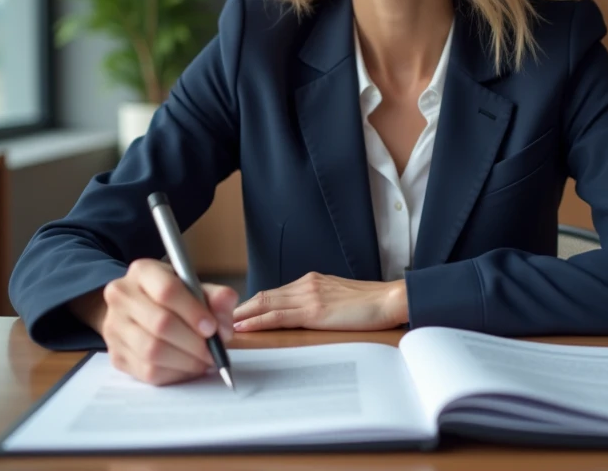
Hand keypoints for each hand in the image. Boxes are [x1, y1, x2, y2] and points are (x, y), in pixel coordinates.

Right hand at [99, 258, 237, 385]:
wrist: (138, 310)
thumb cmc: (172, 298)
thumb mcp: (195, 288)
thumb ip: (216, 298)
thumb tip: (225, 320)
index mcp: (142, 271)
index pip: (167, 291)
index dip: (193, 312)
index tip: (212, 328)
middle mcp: (121, 296)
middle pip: (160, 324)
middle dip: (194, 342)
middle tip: (213, 351)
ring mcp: (114, 327)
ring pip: (152, 351)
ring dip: (186, 361)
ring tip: (204, 360)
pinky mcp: (115, 355)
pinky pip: (147, 372)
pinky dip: (174, 374)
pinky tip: (188, 367)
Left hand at [232, 272, 407, 331]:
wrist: (390, 300)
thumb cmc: (371, 303)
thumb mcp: (339, 298)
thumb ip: (320, 302)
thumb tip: (305, 315)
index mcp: (312, 281)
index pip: (274, 293)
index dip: (253, 304)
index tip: (236, 313)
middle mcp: (306, 284)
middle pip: (264, 295)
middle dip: (239, 308)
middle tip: (217, 318)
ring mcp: (308, 295)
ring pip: (266, 304)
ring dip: (242, 315)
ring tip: (221, 324)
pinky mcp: (314, 310)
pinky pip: (278, 315)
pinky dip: (257, 321)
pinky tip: (244, 326)